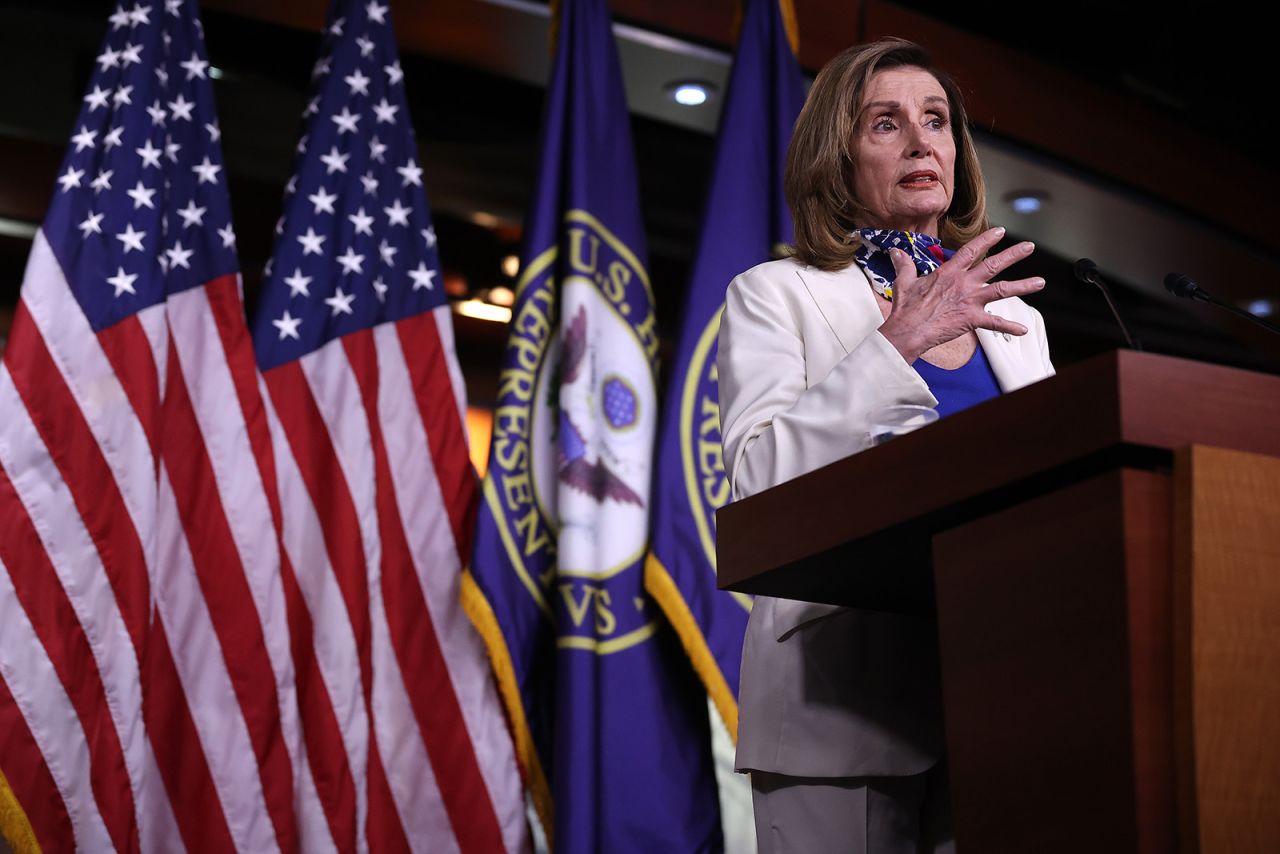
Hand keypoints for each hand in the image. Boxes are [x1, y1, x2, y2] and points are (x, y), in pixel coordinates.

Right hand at [877, 227, 1044, 363]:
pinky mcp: (971, 319)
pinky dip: (1010, 327)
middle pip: (993, 265)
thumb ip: (903, 265)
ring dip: (1023, 286)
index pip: (971, 250)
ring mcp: (970, 301)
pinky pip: (995, 323)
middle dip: (1013, 254)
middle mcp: (964, 283)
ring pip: (1002, 290)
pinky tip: (1023, 329)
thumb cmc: (905, 308)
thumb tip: (895, 252)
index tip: (1000, 231)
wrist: (907, 330)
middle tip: (1029, 247)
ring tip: (1040, 282)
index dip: (987, 239)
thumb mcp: (904, 282)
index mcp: (949, 273)